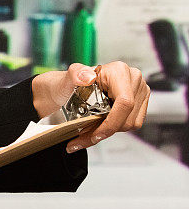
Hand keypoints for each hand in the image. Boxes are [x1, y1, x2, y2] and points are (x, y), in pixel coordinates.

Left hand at [32, 62, 149, 152]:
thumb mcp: (67, 77)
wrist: (72, 86)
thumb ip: (74, 73)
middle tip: (85, 137)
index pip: (124, 102)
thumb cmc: (70, 82)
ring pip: (130, 124)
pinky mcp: (140, 103)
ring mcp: (139, 92)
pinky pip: (131, 124)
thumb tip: (88, 76)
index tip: (96, 134)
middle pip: (128, 117)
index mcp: (119, 71)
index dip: (112, 122)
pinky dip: (114, 129)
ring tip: (89, 133)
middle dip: (106, 131)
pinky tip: (100, 127)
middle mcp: (133, 80)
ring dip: (109, 132)